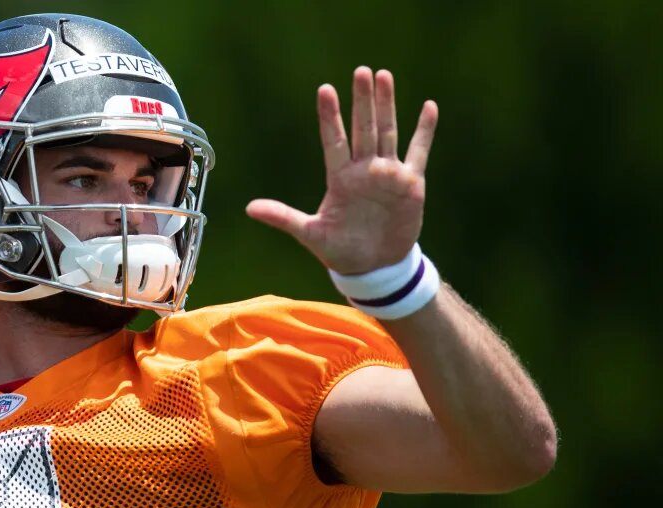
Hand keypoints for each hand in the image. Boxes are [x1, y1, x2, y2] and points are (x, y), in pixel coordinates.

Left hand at [246, 67, 438, 274]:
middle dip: (362, 101)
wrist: (373, 267)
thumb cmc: (339, 250)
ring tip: (384, 76)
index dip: (330, 117)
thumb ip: (283, 217)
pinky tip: (428, 107)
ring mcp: (387, 174)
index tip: (325, 90)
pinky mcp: (410, 183)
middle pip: (364, 128)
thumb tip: (249, 208)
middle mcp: (363, 170)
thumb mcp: (310, 234)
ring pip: (387, 132)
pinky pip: (418, 152)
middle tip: (361, 71)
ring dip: (387, 105)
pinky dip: (424, 131)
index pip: (333, 140)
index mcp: (340, 179)